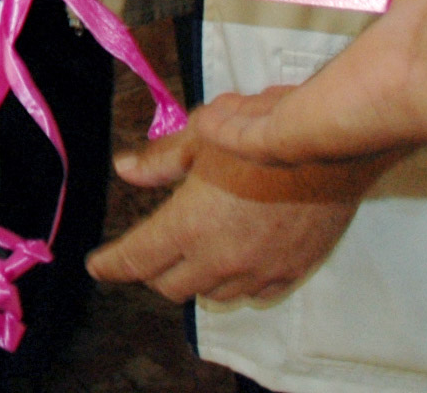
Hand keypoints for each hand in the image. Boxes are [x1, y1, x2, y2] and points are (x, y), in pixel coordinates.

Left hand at [85, 124, 386, 301]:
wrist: (329, 144)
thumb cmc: (259, 133)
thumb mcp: (198, 135)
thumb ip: (159, 160)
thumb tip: (125, 170)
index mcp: (189, 225)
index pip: (137, 259)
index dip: (110, 265)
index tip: (97, 265)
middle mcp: (220, 258)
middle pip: (170, 286)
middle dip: (151, 271)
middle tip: (148, 251)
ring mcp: (258, 271)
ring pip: (212, 294)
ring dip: (194, 279)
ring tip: (190, 255)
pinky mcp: (291, 272)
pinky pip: (254, 294)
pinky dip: (235, 283)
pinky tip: (234, 263)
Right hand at [190, 0, 426, 166]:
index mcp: (392, 68)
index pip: (345, 82)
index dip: (317, 82)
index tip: (290, 75)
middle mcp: (362, 105)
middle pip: (303, 117)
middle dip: (269, 113)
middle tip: (238, 104)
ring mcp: (332, 124)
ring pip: (273, 135)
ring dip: (241, 127)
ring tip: (210, 118)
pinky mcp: (305, 132)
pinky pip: (254, 142)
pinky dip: (226, 135)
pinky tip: (203, 126)